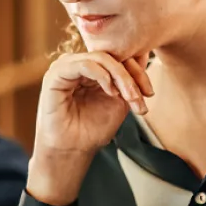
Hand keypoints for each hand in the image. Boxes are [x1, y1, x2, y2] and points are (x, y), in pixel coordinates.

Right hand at [27, 51, 153, 205]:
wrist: (73, 150)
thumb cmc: (93, 128)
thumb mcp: (119, 101)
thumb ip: (129, 82)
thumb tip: (145, 59)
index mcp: (92, 68)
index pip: (118, 57)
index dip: (137, 71)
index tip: (149, 93)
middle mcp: (78, 63)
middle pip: (111, 55)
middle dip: (131, 75)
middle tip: (140, 97)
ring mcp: (66, 66)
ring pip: (101, 57)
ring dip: (120, 76)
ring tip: (128, 97)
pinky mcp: (56, 73)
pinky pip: (84, 64)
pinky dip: (102, 76)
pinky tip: (111, 92)